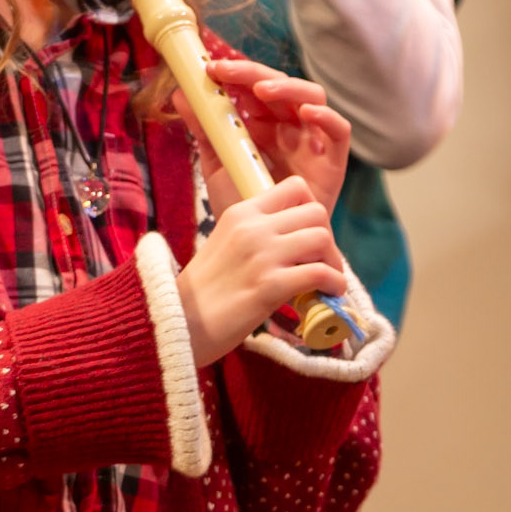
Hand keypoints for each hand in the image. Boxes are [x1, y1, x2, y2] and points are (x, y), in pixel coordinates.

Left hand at [171, 56, 350, 217]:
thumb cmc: (246, 206)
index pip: (254, 87)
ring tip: (262, 90)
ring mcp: (312, 141)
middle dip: (253, 74)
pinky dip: (327, 117)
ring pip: (312, 98)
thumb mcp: (219, 164)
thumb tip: (179, 94)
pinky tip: (307, 113)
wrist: (263, 250)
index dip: (235, 74)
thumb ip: (204, 130)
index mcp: (264, 124)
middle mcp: (289, 127)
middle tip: (227, 71)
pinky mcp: (333, 162)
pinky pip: (339, 131)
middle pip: (281, 86)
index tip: (210, 69)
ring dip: (288, 88)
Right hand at [176, 175, 347, 367]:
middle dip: (327, 238)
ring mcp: (262, 255)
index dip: (311, 210)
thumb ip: (254, 236)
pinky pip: (321, 274)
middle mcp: (253, 227)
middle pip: (316, 212)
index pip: (295, 187)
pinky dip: (335, 284)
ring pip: (322, 239)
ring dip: (333, 262)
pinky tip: (330, 294)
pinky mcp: (269, 285)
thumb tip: (291, 243)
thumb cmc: (200, 294)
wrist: (175, 324)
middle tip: (321, 262)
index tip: (307, 236)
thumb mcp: (223, 246)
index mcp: (241, 213)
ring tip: (327, 280)